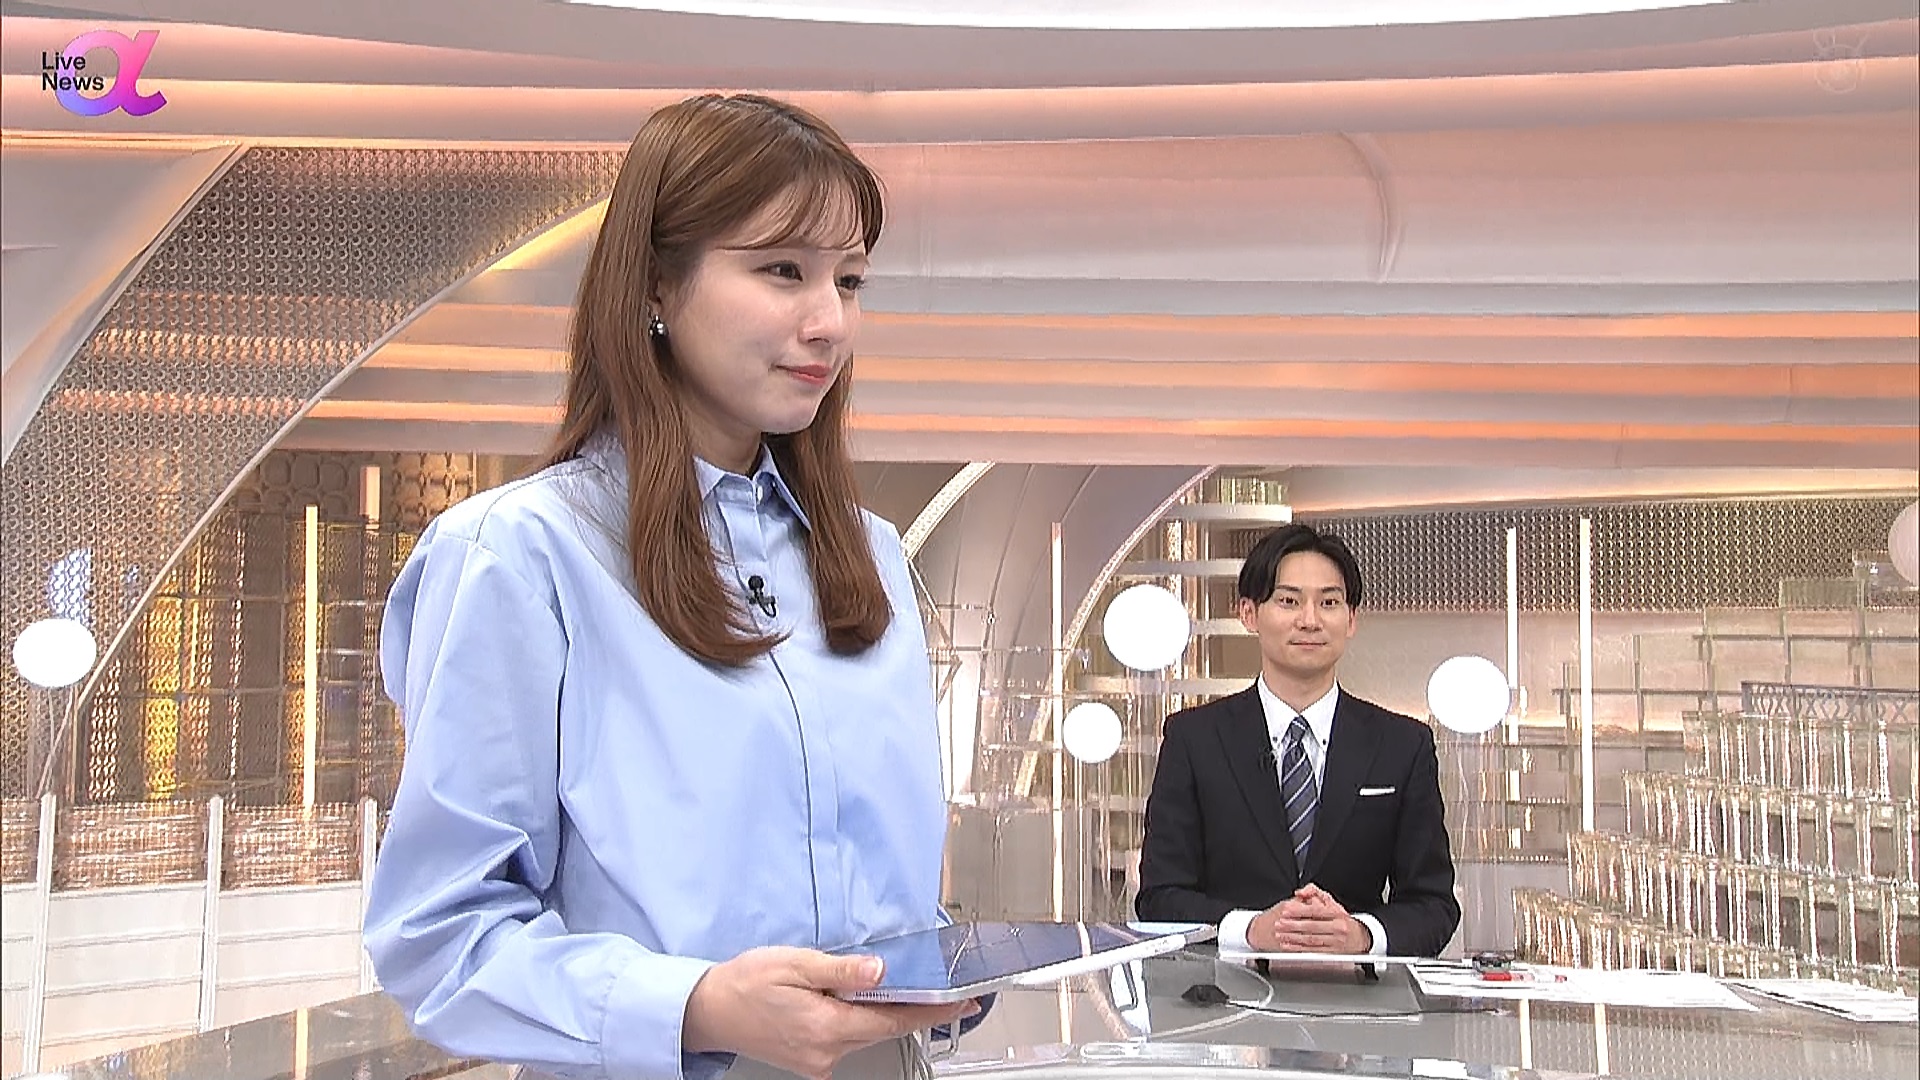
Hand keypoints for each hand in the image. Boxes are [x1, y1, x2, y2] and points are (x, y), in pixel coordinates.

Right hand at [684, 946, 975, 1079]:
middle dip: (916, 1010)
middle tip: (945, 993)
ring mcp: (818, 1061)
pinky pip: (849, 1040)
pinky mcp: (811, 1061)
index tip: (962, 1003)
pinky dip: (862, 1021)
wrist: (708, 1011)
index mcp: (826, 1025)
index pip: (894, 1020)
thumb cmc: (744, 983)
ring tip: (903, 991)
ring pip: (868, 1035)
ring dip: (886, 1014)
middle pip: (885, 1029)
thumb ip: (841, 969)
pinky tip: (857, 1003)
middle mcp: (826, 1051)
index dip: (932, 1012)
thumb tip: (880, 971)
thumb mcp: (795, 964)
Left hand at [1248, 885, 1371, 953]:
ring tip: (1280, 935)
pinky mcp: (1333, 954)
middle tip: (1279, 924)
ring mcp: (1336, 943)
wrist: (1361, 937)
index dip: (1299, 911)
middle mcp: (1337, 928)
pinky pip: (1313, 952)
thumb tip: (1301, 892)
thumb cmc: (1342, 919)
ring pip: (1311, 940)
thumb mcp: (1332, 903)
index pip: (1315, 912)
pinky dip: (1299, 949)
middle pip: (1311, 927)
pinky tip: (1289, 946)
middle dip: (1292, 926)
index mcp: (1337, 914)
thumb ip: (1315, 893)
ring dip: (1293, 938)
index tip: (1286, 911)